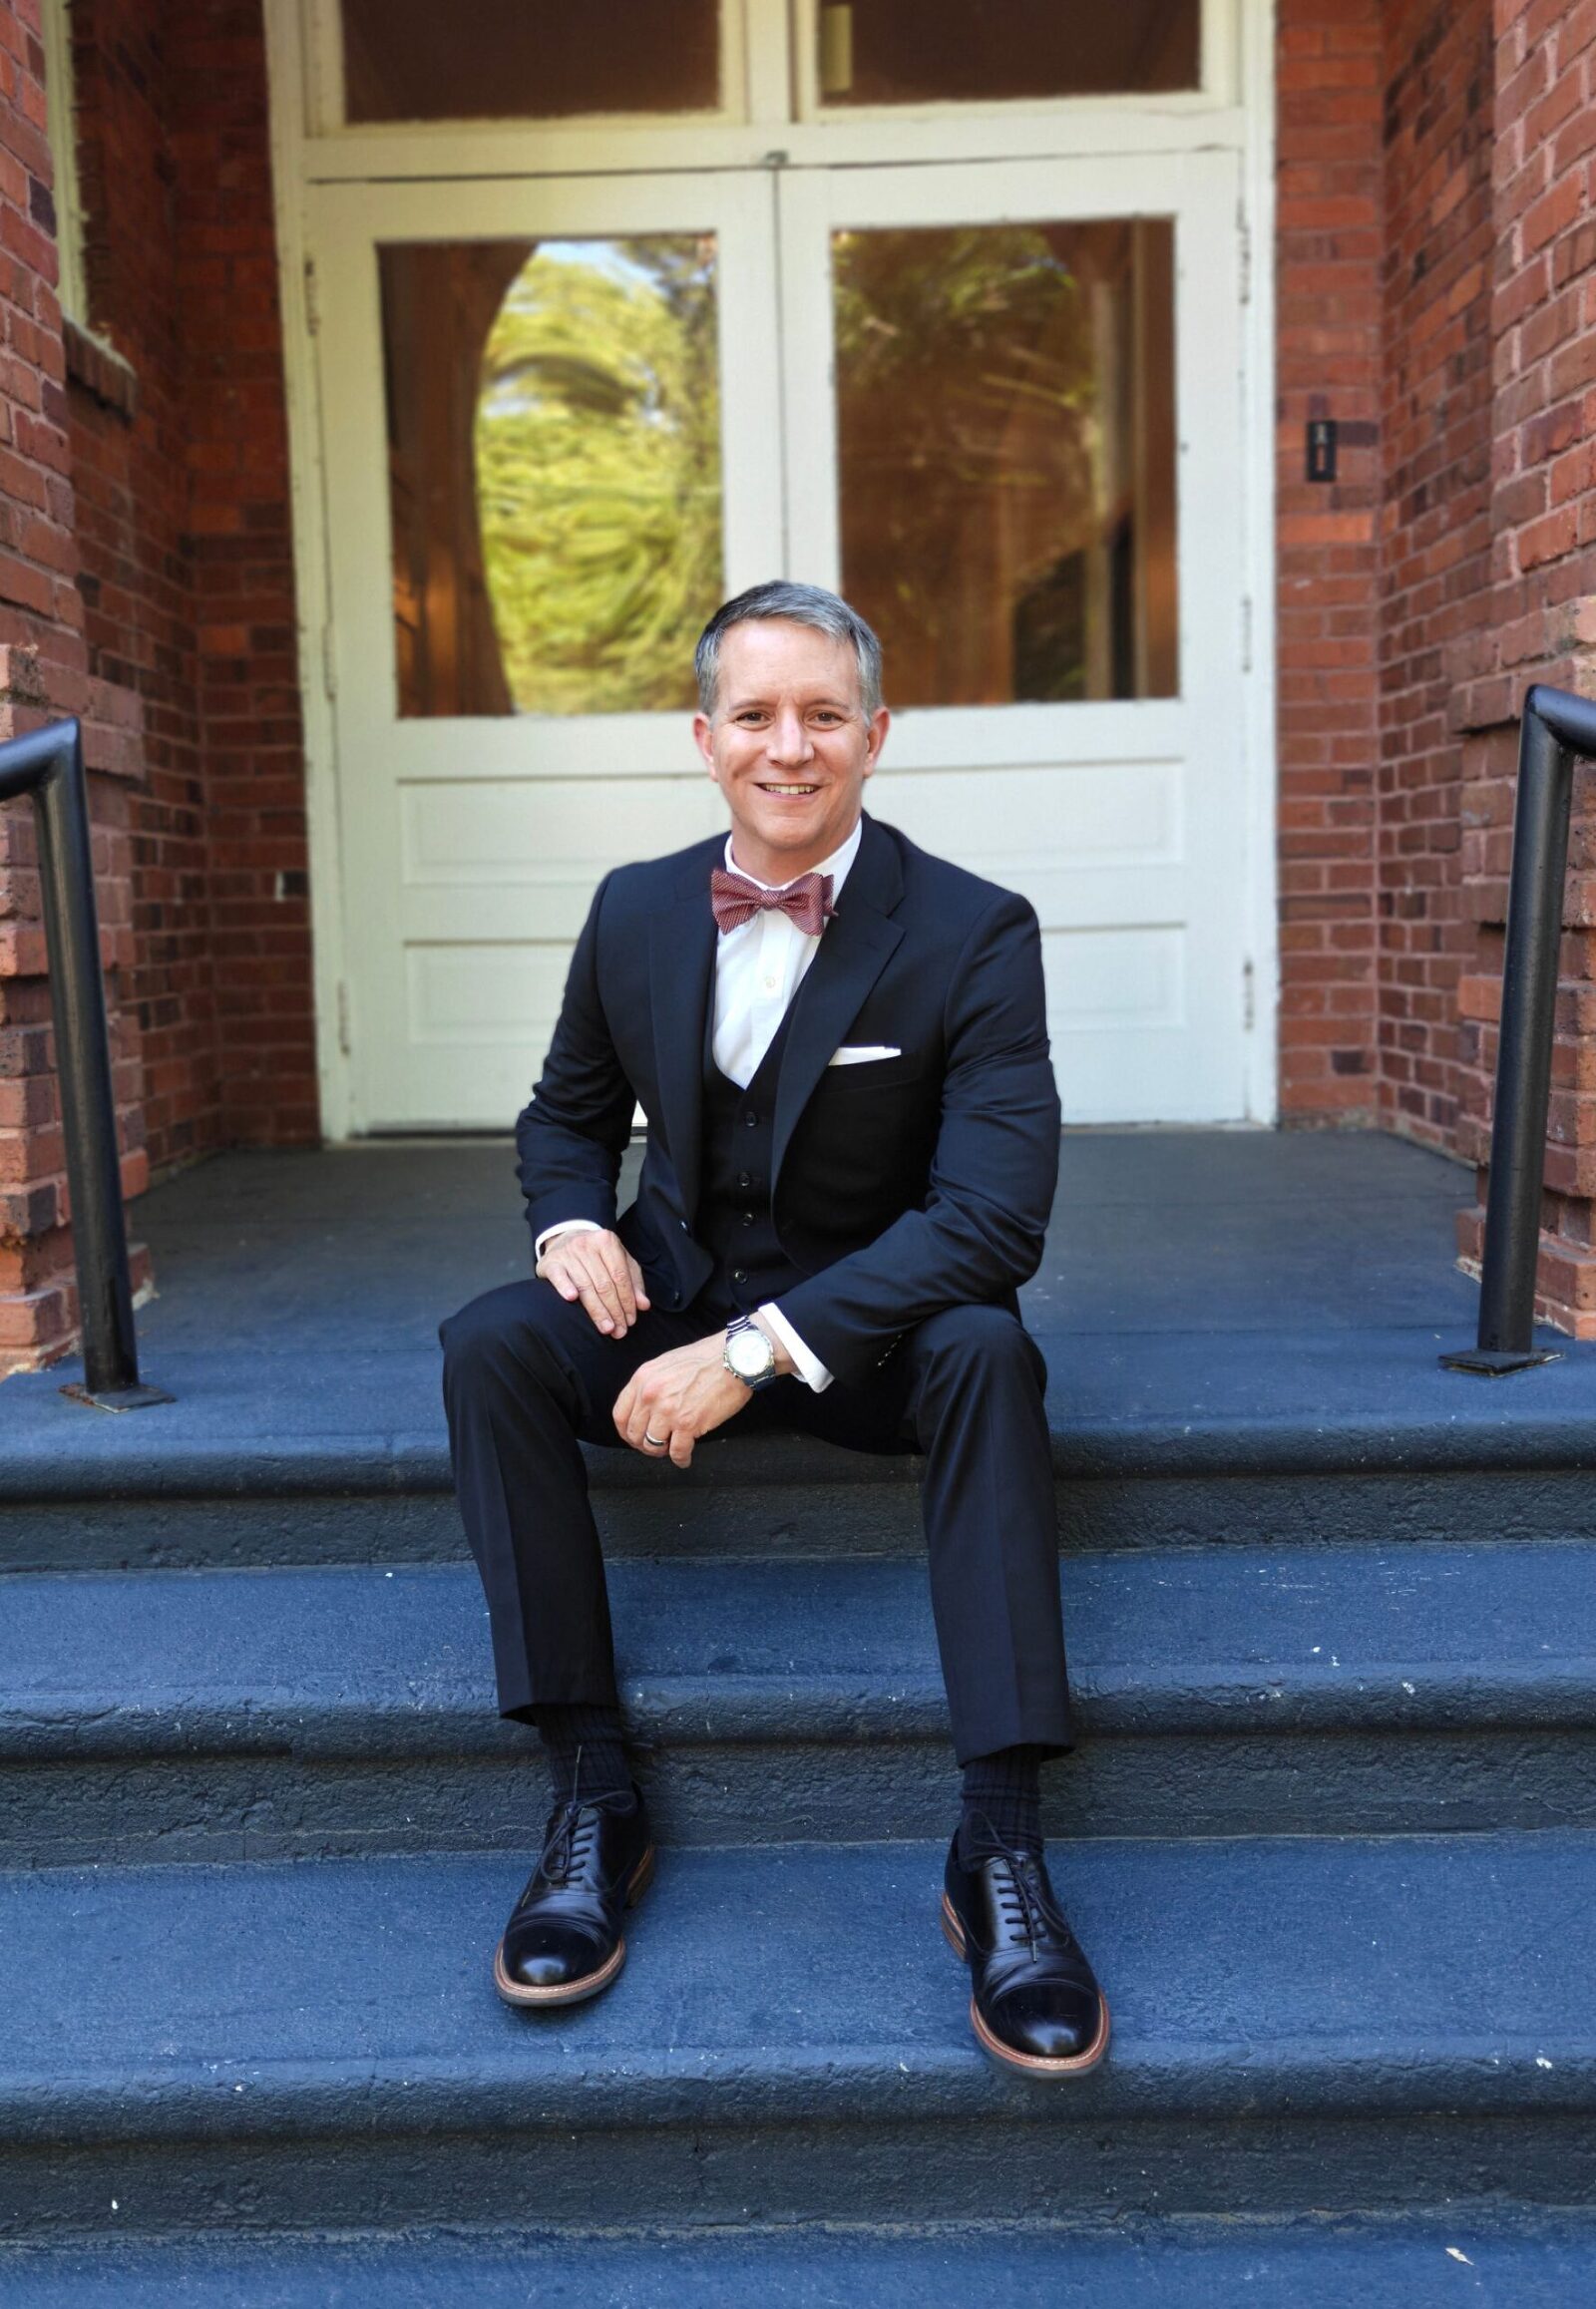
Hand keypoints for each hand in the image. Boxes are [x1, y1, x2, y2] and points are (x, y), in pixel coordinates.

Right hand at [537, 1227, 649, 1335]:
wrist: (566, 1239)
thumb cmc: (598, 1255)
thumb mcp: (620, 1261)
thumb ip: (633, 1281)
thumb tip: (644, 1305)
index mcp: (607, 1241)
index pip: (620, 1276)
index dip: (627, 1300)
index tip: (630, 1320)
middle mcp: (587, 1244)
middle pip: (604, 1284)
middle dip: (614, 1310)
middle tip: (619, 1330)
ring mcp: (567, 1253)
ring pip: (585, 1285)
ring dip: (596, 1310)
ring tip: (606, 1328)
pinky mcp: (551, 1262)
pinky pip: (559, 1276)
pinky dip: (565, 1287)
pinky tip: (571, 1299)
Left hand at [614, 1332, 750, 1466]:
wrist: (734, 1358)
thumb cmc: (705, 1358)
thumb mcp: (666, 1363)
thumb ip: (651, 1384)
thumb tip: (645, 1406)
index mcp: (642, 1379)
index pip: (620, 1415)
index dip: (626, 1432)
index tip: (634, 1437)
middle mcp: (650, 1395)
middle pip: (634, 1433)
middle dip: (643, 1445)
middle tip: (655, 1446)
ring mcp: (668, 1411)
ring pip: (652, 1446)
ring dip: (661, 1452)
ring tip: (671, 1450)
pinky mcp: (688, 1424)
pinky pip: (677, 1452)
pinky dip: (681, 1459)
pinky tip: (685, 1459)